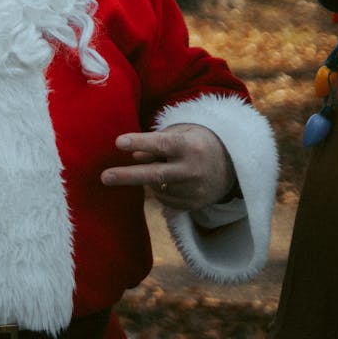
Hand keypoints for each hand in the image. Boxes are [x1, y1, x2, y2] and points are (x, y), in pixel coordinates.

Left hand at [100, 123, 236, 209]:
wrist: (232, 166)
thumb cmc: (197, 143)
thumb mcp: (182, 133)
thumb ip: (157, 142)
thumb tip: (135, 157)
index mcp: (191, 146)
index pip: (161, 144)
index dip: (140, 142)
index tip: (119, 142)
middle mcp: (193, 170)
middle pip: (155, 174)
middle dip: (127, 176)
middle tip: (105, 177)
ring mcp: (194, 190)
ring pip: (156, 186)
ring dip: (148, 178)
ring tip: (163, 166)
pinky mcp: (193, 205)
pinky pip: (164, 198)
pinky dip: (159, 189)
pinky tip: (171, 180)